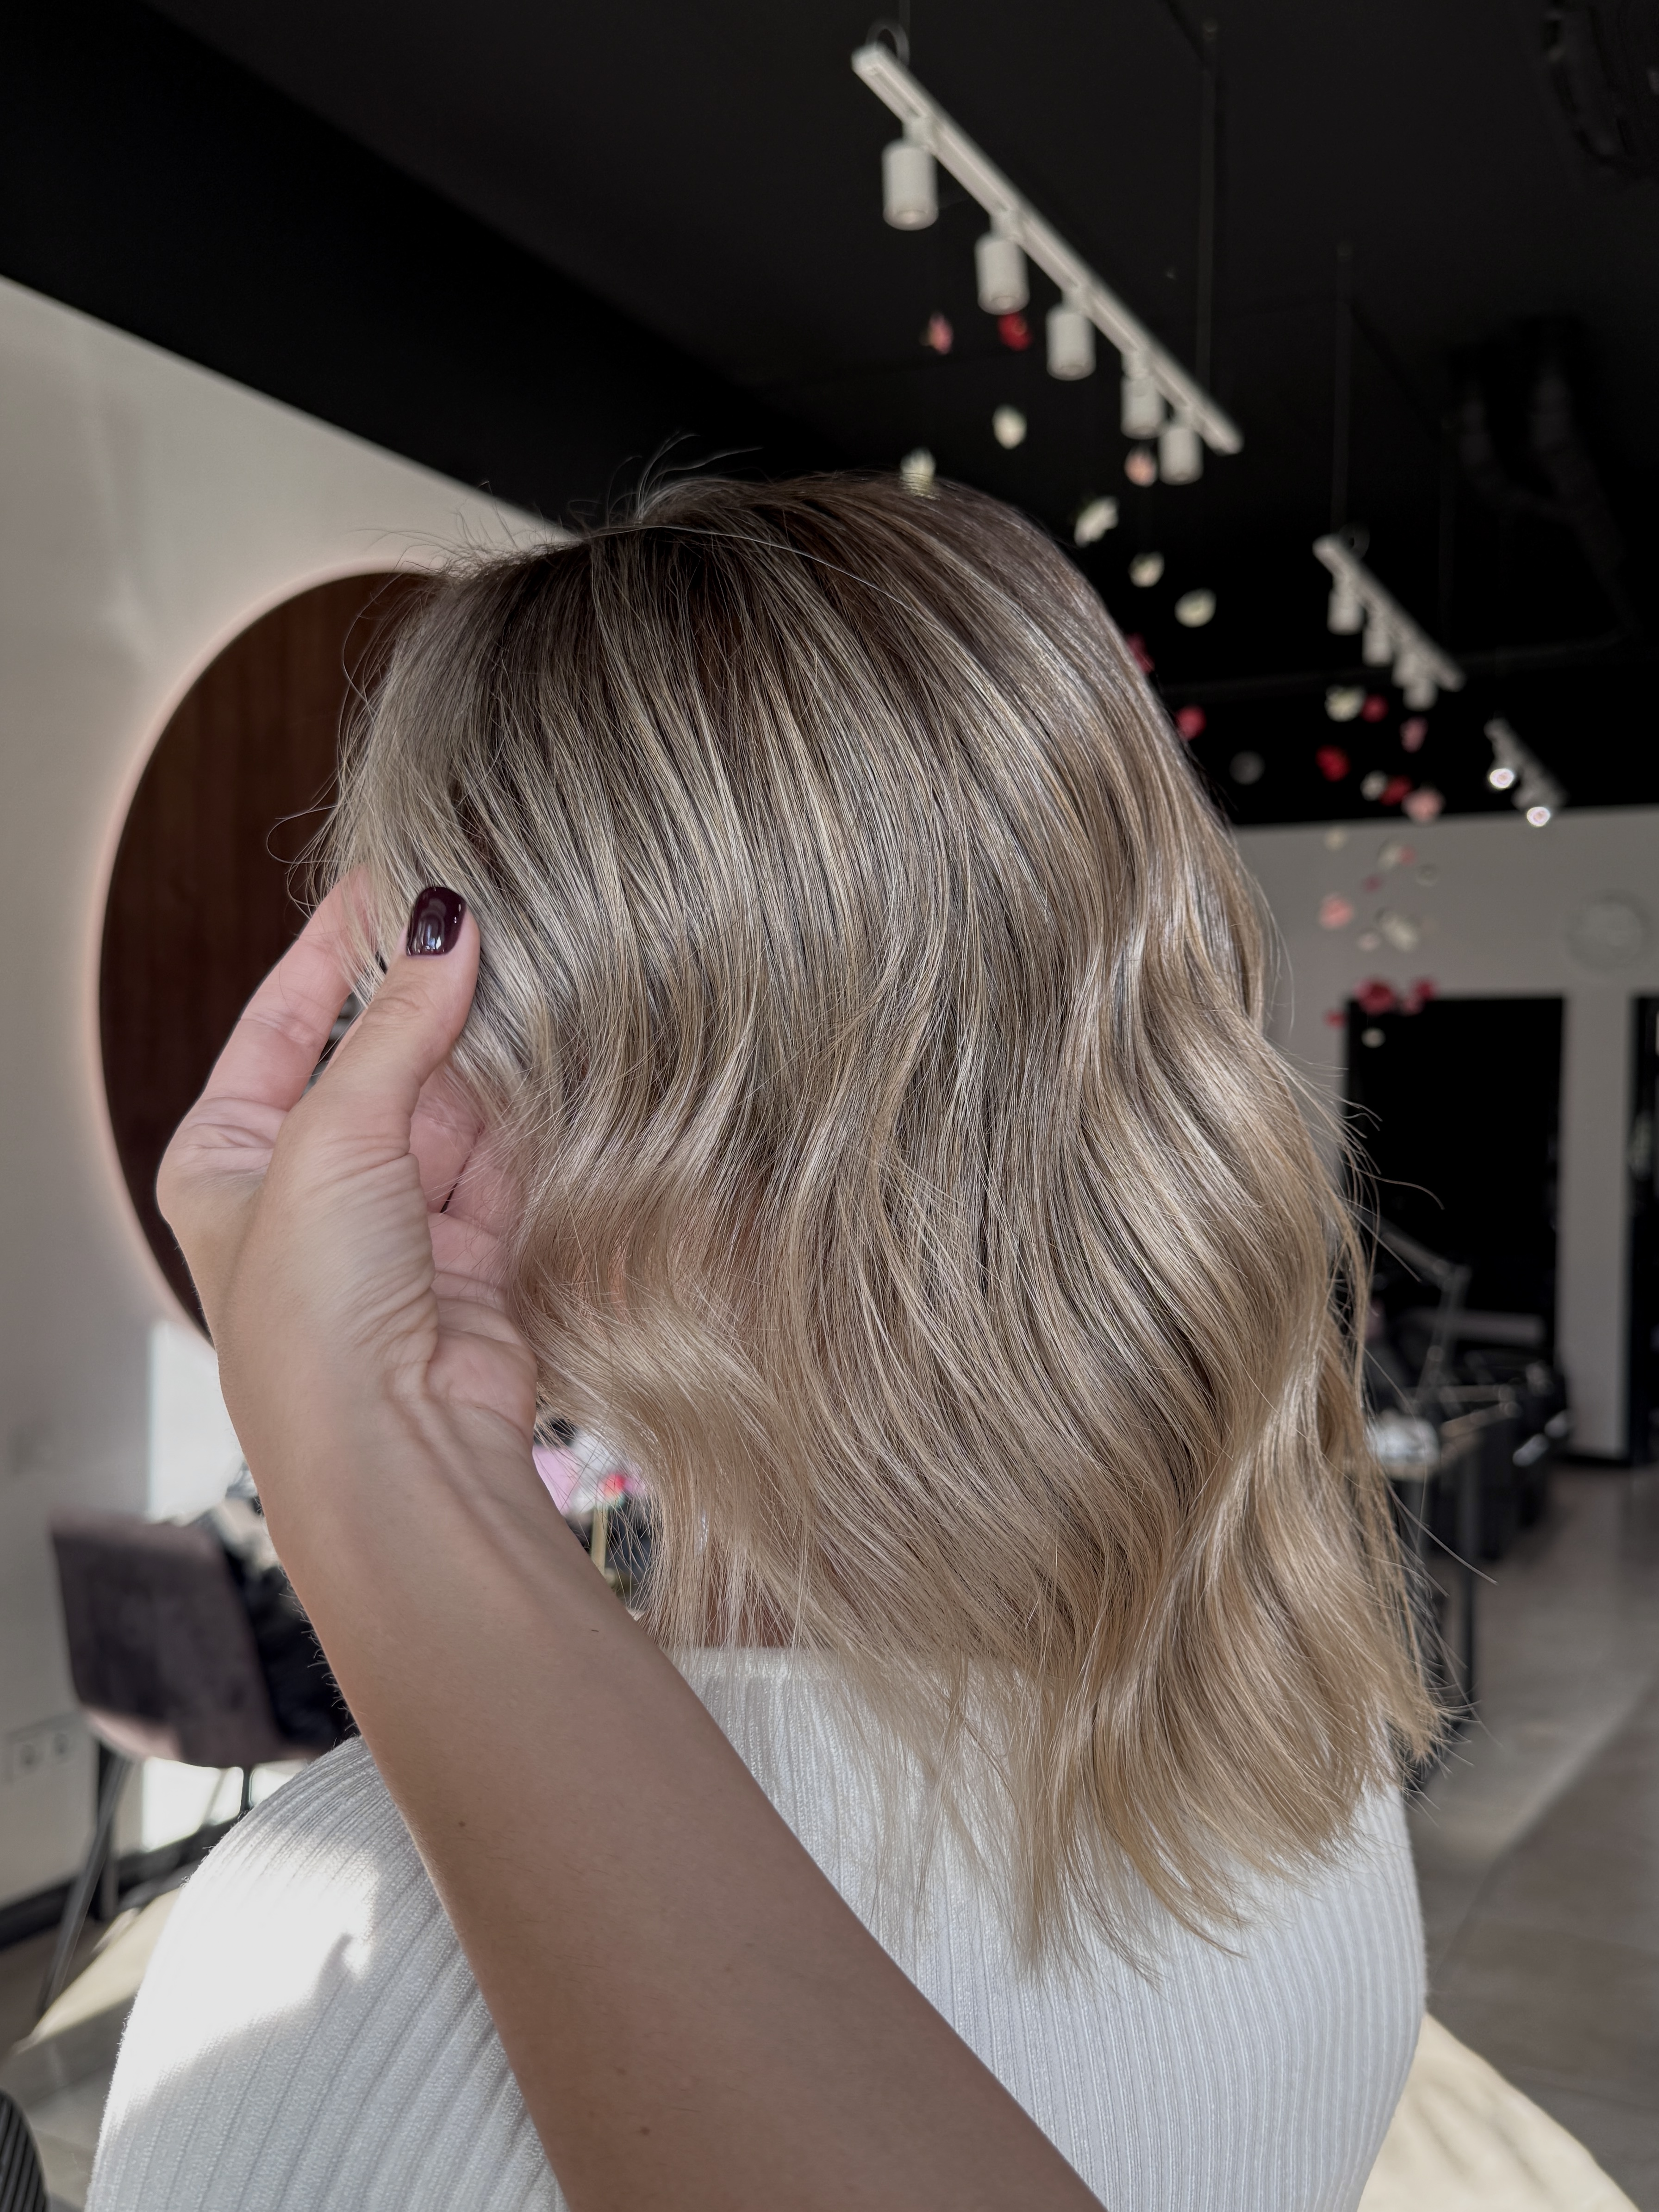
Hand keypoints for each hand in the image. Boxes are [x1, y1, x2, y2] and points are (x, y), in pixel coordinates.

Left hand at [156, 880, 536, 1525]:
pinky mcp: (465, 1262)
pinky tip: (552, 1068)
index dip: (331, 949)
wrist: (395, 1447)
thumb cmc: (316, 1312)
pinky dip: (523, 1127)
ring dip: (482, 1064)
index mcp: (227, 1159)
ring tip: (529, 987)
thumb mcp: (335, 1138)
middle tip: (484, 923)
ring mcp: (389, 1228)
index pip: (281, 1022)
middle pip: (374, 1063)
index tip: (385, 880)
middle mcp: (305, 1192)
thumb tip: (443, 927)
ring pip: (446, 1112)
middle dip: (425, 1005)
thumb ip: (397, 1027)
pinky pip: (497, 1168)